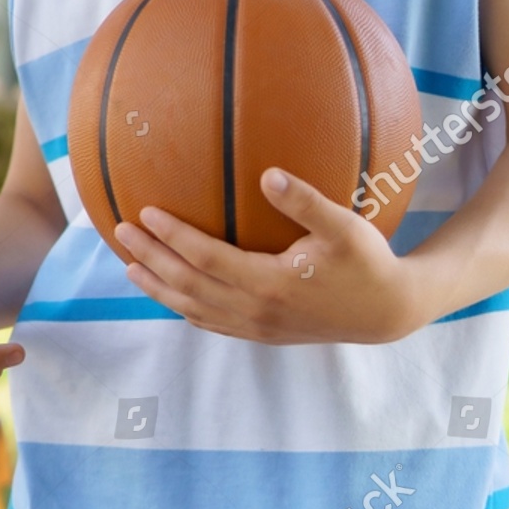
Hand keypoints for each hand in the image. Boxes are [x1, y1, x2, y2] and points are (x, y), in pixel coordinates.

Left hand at [115, 168, 419, 345]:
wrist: (388, 313)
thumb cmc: (368, 263)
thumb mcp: (344, 227)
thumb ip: (304, 201)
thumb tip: (267, 174)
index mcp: (270, 283)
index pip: (207, 258)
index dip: (173, 237)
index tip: (146, 212)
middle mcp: (257, 311)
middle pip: (189, 285)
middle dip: (152, 258)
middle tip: (121, 231)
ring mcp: (258, 327)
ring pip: (194, 309)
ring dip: (160, 286)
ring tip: (130, 266)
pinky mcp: (264, 334)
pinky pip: (213, 324)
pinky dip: (184, 308)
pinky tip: (172, 296)